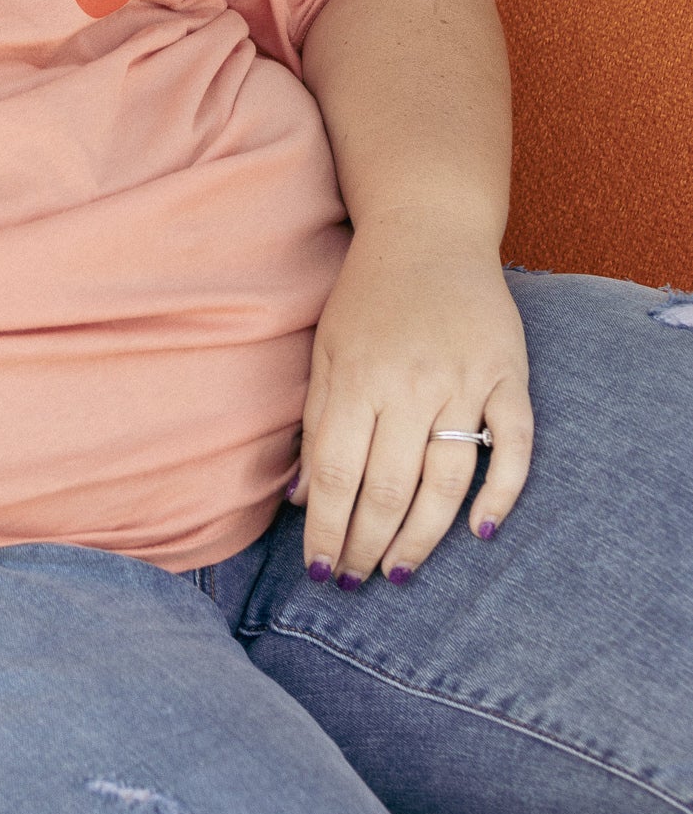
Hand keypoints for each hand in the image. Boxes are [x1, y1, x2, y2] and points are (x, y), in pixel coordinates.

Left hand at [287, 213, 532, 584]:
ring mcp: (463, 380)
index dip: (327, 529)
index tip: (320, 570)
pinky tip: (482, 531)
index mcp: (354, 378)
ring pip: (445, 480)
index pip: (336, 475)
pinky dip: (502, 492)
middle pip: (387, 487)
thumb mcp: (325, 350)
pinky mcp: (508, 375)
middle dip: (367, 544)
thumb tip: (301, 500)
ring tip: (400, 572)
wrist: (429, 231)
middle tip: (355, 582)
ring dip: (422, 536)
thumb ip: (316, 423)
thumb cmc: (367, 296)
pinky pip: (513, 446)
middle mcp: (408, 385)